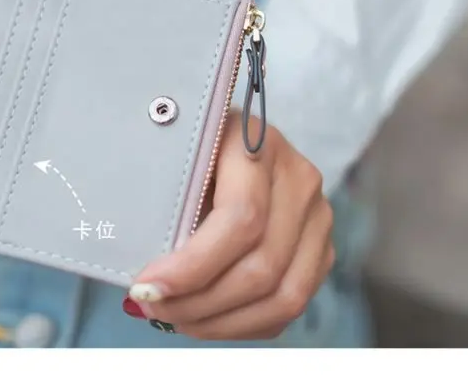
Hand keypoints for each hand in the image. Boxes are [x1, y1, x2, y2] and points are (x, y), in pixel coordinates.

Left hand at [125, 110, 334, 340]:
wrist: (229, 142)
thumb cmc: (192, 151)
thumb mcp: (176, 160)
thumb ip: (170, 210)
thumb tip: (148, 283)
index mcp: (259, 144)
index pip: (241, 219)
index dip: (193, 265)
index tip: (147, 286)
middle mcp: (300, 180)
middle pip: (263, 266)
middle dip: (199, 302)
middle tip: (152, 305)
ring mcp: (317, 217)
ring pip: (283, 296)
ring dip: (220, 321)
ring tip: (175, 317)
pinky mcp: (320, 250)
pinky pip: (289, 306)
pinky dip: (242, 324)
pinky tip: (204, 318)